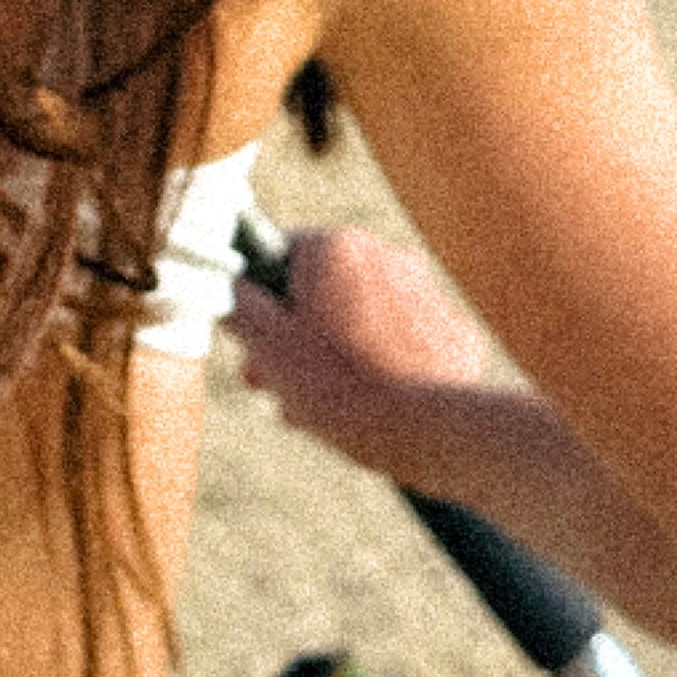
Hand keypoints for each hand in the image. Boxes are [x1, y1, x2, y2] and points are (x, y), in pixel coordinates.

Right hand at [229, 224, 492, 478]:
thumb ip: (236, 303)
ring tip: (316, 406)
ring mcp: (427, 293)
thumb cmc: (334, 385)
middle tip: (273, 384)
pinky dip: (382, 365)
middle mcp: (386, 254)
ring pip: (362, 319)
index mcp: (336, 248)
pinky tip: (369, 404)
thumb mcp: (264, 346)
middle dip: (294, 336)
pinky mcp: (453, 332)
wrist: (422, 428)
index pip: (280, 254)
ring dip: (333, 354)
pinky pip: (402, 343)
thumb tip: (223, 281)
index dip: (259, 300)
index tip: (253, 342)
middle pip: (323, 290)